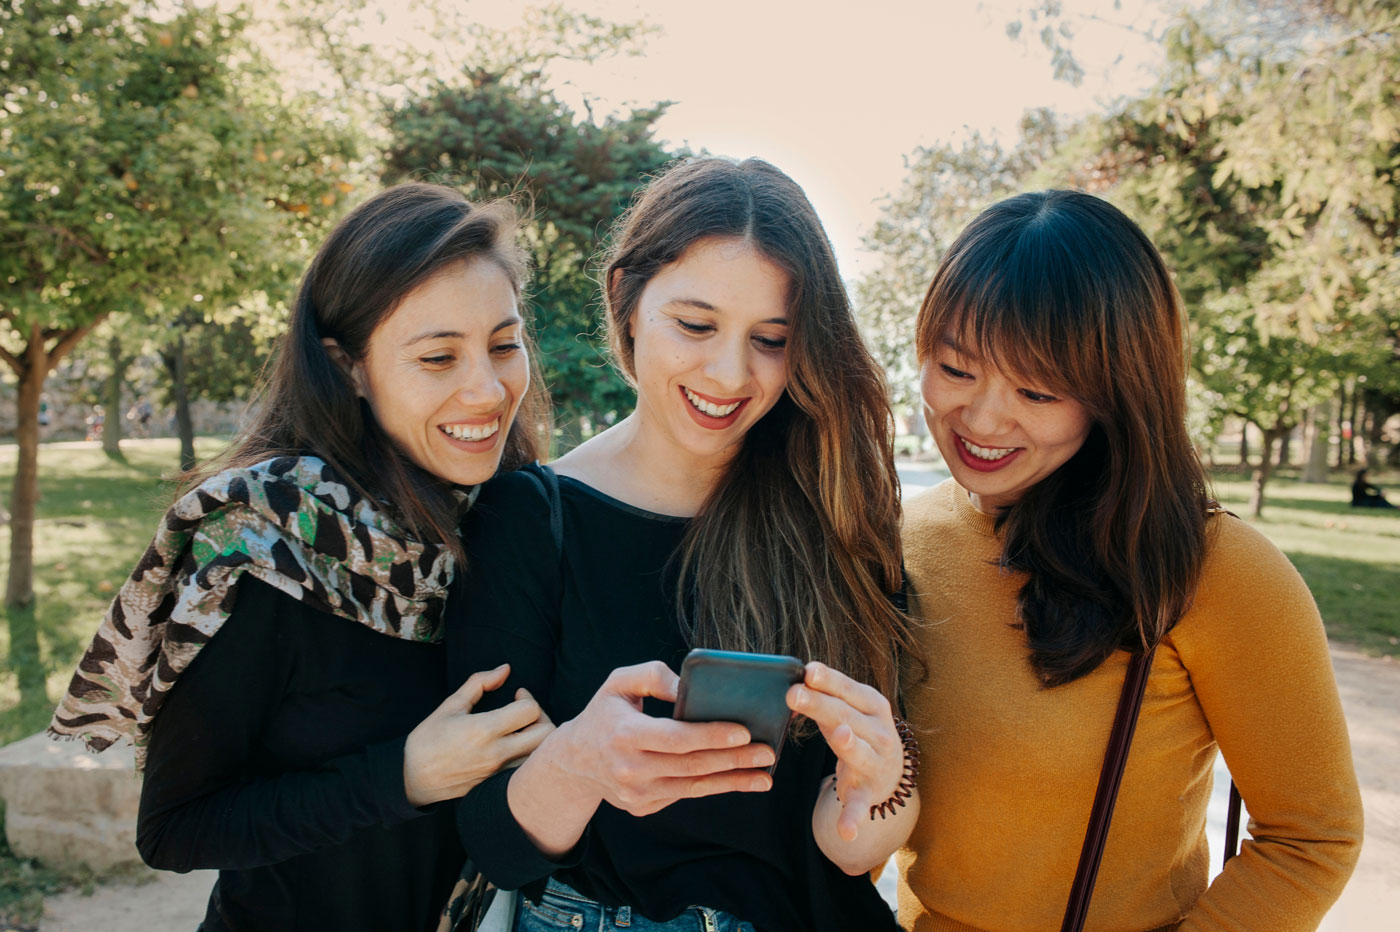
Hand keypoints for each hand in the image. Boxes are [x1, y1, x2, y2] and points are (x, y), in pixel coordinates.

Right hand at [403, 664, 552, 806]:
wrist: (413, 780)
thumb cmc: (428, 740)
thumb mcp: (450, 705)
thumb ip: (479, 682)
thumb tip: (505, 669)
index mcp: (485, 729)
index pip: (530, 710)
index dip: (528, 697)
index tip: (517, 694)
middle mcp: (497, 752)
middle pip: (546, 734)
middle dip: (542, 716)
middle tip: (526, 711)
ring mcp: (500, 772)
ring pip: (540, 754)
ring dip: (538, 738)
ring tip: (522, 728)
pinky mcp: (498, 784)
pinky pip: (526, 770)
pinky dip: (529, 756)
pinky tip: (516, 745)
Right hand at [548, 660, 776, 816]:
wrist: (575, 761)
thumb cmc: (604, 714)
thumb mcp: (618, 682)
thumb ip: (652, 675)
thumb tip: (687, 684)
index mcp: (625, 735)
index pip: (677, 738)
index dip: (712, 735)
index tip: (743, 731)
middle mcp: (630, 769)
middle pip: (692, 766)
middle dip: (734, 759)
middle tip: (767, 751)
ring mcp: (636, 794)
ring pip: (693, 788)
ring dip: (732, 781)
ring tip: (764, 774)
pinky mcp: (643, 808)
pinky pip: (684, 795)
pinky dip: (713, 787)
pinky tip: (737, 779)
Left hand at [787, 661, 903, 841]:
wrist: (890, 771)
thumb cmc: (858, 729)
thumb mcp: (847, 709)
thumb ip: (825, 695)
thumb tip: (796, 679)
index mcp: (874, 705)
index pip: (847, 689)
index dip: (828, 680)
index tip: (808, 670)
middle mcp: (880, 732)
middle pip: (845, 715)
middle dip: (819, 704)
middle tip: (793, 694)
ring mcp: (876, 763)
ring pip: (856, 751)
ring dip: (849, 744)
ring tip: (841, 735)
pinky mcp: (869, 793)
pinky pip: (861, 805)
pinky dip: (854, 818)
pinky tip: (846, 832)